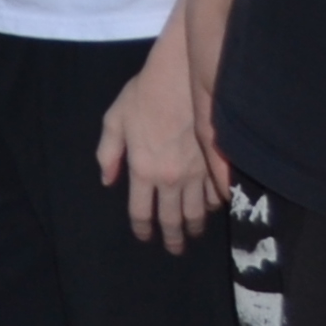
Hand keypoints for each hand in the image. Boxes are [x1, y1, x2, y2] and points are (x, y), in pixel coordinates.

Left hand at [98, 35, 225, 252]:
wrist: (182, 76)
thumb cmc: (144, 95)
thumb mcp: (114, 120)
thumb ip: (108, 153)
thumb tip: (108, 180)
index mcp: (142, 170)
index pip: (141, 211)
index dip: (143, 228)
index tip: (145, 237)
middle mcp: (170, 178)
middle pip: (172, 219)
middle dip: (172, 238)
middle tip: (174, 249)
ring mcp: (196, 172)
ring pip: (197, 211)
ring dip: (194, 226)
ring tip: (192, 234)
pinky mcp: (217, 162)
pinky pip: (217, 193)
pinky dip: (213, 204)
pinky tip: (211, 209)